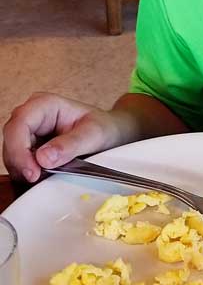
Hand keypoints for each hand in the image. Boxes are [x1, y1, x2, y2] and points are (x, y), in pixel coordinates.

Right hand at [2, 93, 122, 182]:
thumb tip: (43, 158)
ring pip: (11, 153)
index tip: (32, 173)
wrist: (110, 133)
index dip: (19, 150)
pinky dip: (27, 172)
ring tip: (45, 176)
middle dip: (20, 163)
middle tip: (37, 179)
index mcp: (46, 104)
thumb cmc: (103, 128)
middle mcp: (33, 115)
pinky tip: (43, 175)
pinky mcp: (29, 146)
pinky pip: (19, 162)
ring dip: (23, 169)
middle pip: (11, 140)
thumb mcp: (94, 135)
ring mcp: (29, 131)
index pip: (19, 124)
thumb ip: (70, 145)